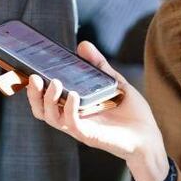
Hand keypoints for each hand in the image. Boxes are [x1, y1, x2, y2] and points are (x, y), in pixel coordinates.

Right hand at [25, 41, 168, 180]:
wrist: (150, 136)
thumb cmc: (131, 113)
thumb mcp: (113, 82)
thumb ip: (97, 65)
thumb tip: (82, 45)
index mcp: (73, 107)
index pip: (45, 100)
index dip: (33, 88)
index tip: (30, 70)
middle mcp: (72, 118)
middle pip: (41, 110)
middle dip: (33, 95)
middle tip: (34, 77)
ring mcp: (80, 128)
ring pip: (51, 118)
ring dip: (47, 100)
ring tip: (53, 82)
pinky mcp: (90, 136)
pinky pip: (72, 124)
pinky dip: (69, 109)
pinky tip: (73, 95)